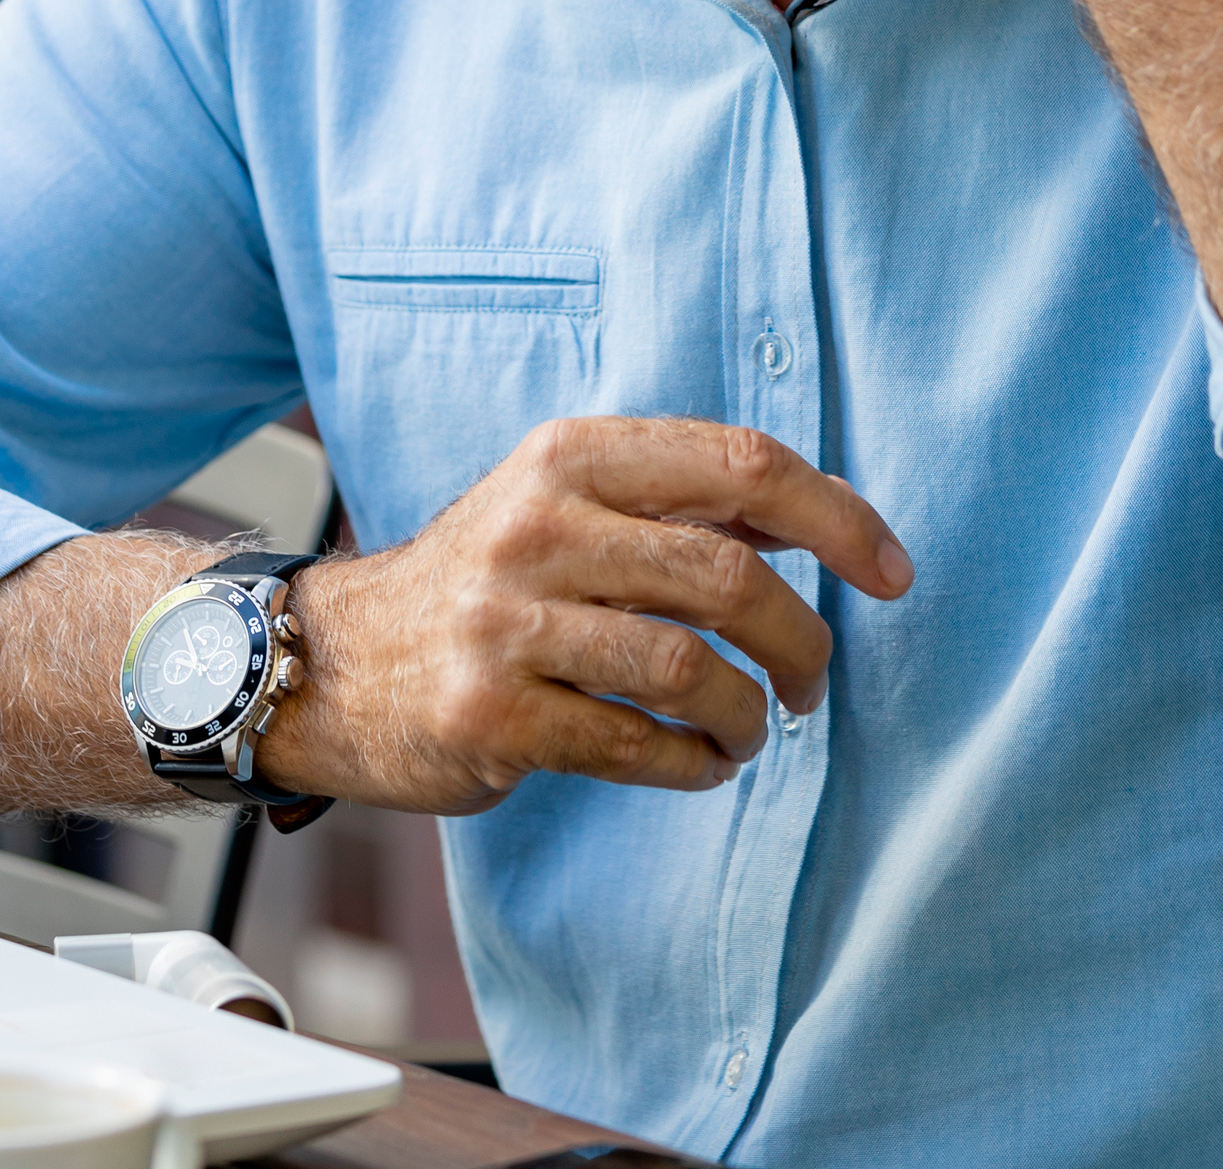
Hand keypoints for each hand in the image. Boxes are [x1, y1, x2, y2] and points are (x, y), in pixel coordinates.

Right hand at [258, 416, 912, 814]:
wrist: (333, 662)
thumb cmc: (484, 581)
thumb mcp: (566, 504)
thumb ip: (683, 506)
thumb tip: (828, 519)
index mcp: (570, 456)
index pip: (740, 464)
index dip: (837, 519)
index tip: (889, 573)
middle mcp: (537, 526)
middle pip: (729, 577)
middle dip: (802, 642)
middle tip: (811, 681)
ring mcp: (507, 623)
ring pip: (691, 669)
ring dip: (750, 714)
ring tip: (752, 730)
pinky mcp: (490, 716)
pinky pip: (637, 746)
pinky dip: (694, 766)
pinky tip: (701, 764)